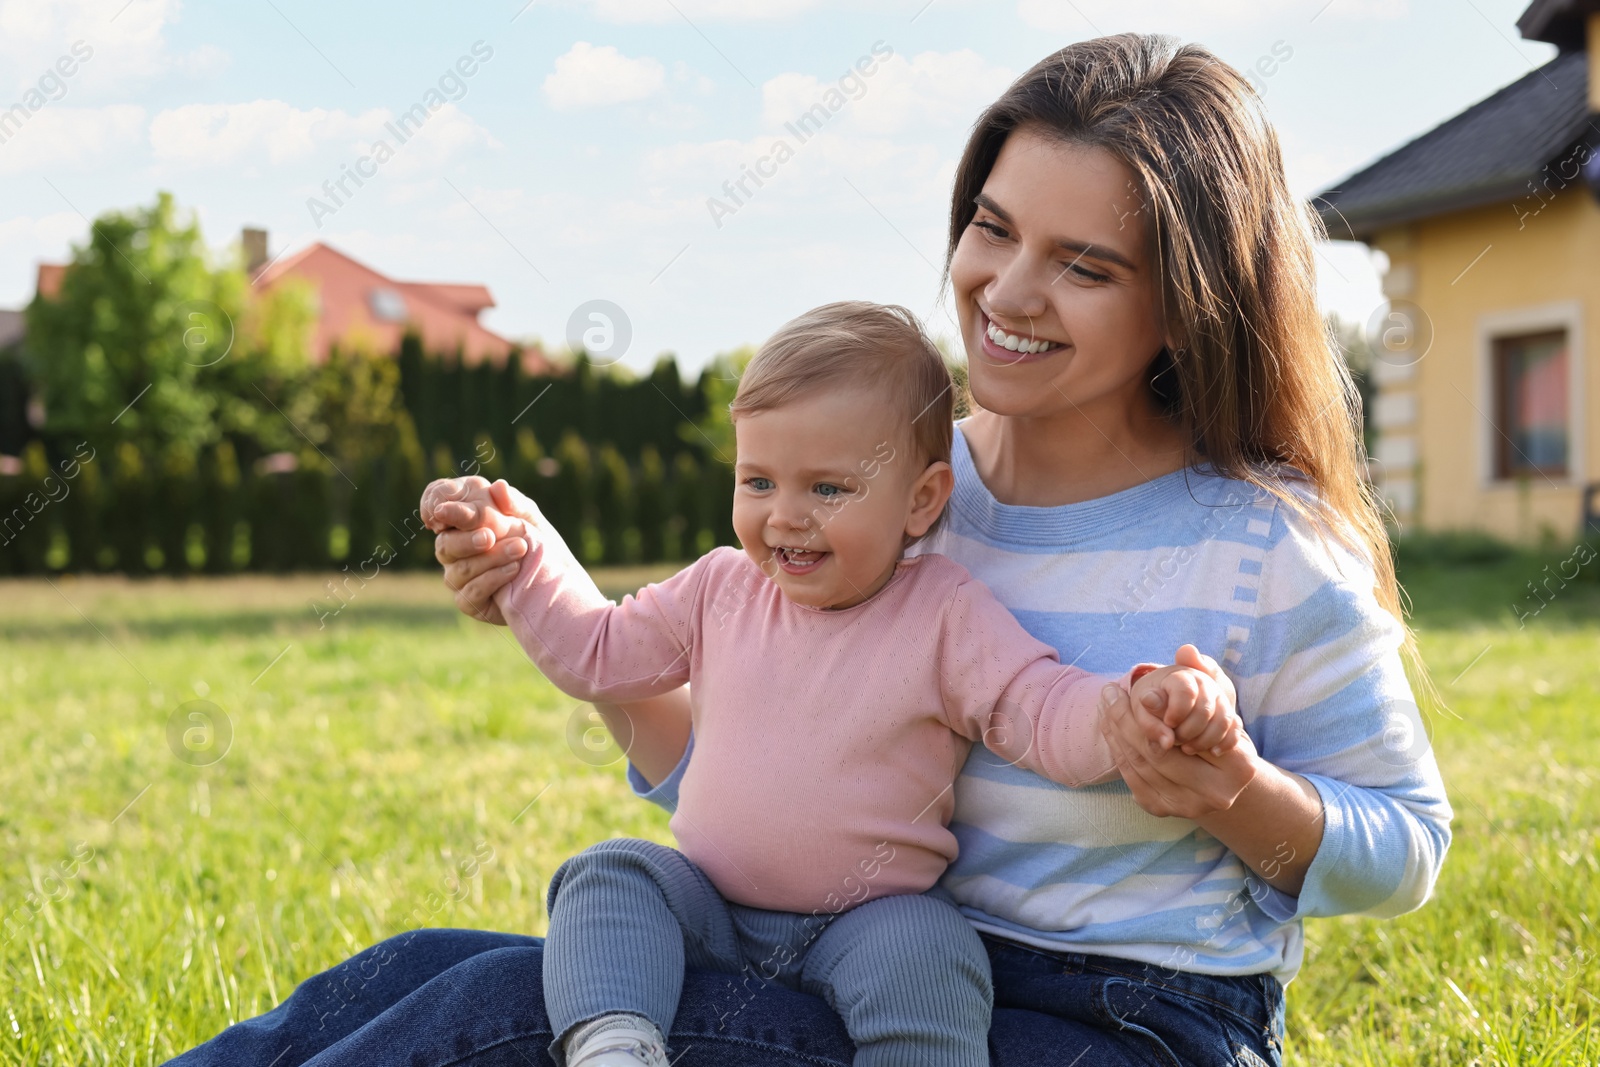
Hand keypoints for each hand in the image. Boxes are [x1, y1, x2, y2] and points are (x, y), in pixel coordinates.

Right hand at [426, 478, 542, 624]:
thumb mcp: (530, 517)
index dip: (435, 503)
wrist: (553, 576)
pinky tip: (514, 569)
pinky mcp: (467, 601)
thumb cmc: (535, 539)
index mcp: (461, 516)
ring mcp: (456, 575)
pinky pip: (472, 592)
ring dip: (491, 558)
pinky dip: (494, 578)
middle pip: (445, 543)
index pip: (435, 502)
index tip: (444, 510)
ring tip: (519, 549)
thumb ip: (514, 502)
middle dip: (467, 539)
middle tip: (491, 536)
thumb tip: (498, 486)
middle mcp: (451, 546)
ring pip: (461, 568)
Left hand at [1098, 680, 1258, 819]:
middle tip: (1108, 693)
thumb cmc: (1220, 729)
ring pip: (1140, 765)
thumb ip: (1206, 675)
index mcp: (1241, 766)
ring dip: (1116, 732)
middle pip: (1159, 752)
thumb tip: (1185, 650)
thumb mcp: (1220, 700)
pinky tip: (1108, 727)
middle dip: (1127, 720)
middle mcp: (1218, 794)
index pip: (1187, 733)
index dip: (1156, 710)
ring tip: (1104, 704)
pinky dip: (1117, 750)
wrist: (1218, 775)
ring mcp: (1189, 808)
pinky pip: (1131, 777)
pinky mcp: (1163, 811)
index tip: (1133, 688)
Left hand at [1127, 644, 1240, 756]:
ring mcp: (1220, 698)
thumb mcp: (1143, 710)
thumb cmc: (1151, 704)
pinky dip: (1226, 743)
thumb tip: (1166, 743)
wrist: (1168, 698)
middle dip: (1187, 731)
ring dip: (1205, 740)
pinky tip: (1213, 753)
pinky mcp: (1229, 714)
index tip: (1167, 724)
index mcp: (1180, 676)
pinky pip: (1236, 729)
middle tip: (1174, 740)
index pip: (1185, 691)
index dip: (1176, 712)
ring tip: (1187, 749)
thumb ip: (1150, 723)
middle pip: (1205, 709)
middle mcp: (1205, 683)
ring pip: (1223, 720)